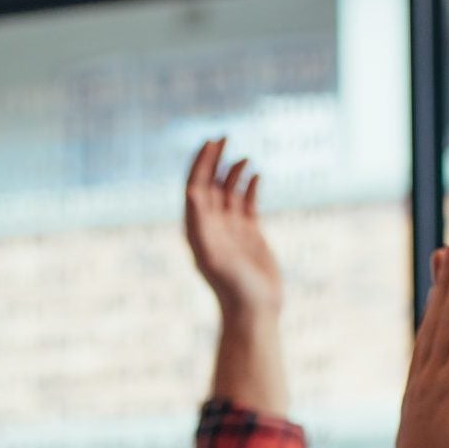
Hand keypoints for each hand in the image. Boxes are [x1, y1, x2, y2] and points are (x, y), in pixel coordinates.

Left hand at [184, 139, 282, 316]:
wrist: (254, 311)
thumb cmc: (231, 287)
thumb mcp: (212, 255)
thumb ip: (199, 224)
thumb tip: (191, 192)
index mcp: (197, 228)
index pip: (195, 186)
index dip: (200, 163)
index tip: (211, 142)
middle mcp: (211, 226)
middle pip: (210, 184)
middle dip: (214, 160)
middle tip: (224, 137)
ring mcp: (231, 229)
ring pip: (229, 191)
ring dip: (234, 171)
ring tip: (244, 158)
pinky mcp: (250, 235)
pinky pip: (248, 203)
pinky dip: (251, 187)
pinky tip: (257, 174)